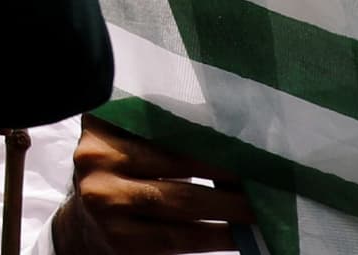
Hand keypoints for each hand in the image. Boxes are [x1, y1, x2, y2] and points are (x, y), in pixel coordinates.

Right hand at [58, 118, 253, 253]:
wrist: (86, 227)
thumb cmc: (123, 179)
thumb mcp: (130, 146)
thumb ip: (165, 133)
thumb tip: (237, 134)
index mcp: (102, 124)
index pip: (165, 120)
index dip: (211, 130)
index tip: (251, 138)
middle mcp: (96, 157)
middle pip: (179, 160)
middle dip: (230, 169)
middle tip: (271, 174)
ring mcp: (104, 199)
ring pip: (184, 200)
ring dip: (232, 205)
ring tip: (264, 205)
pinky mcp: (120, 237)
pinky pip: (182, 236)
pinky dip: (218, 235)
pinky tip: (241, 234)